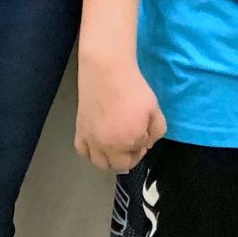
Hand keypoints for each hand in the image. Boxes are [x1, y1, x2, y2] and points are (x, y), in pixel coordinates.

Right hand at [75, 57, 166, 171]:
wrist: (107, 71)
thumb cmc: (133, 88)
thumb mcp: (155, 108)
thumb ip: (157, 130)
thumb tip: (147, 143)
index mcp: (129, 141)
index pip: (138, 154)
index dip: (143, 145)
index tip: (144, 134)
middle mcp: (108, 146)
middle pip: (120, 165)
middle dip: (129, 156)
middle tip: (133, 141)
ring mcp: (91, 140)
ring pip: (100, 163)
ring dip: (111, 159)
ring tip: (116, 145)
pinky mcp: (80, 131)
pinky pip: (83, 152)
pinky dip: (90, 152)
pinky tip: (98, 143)